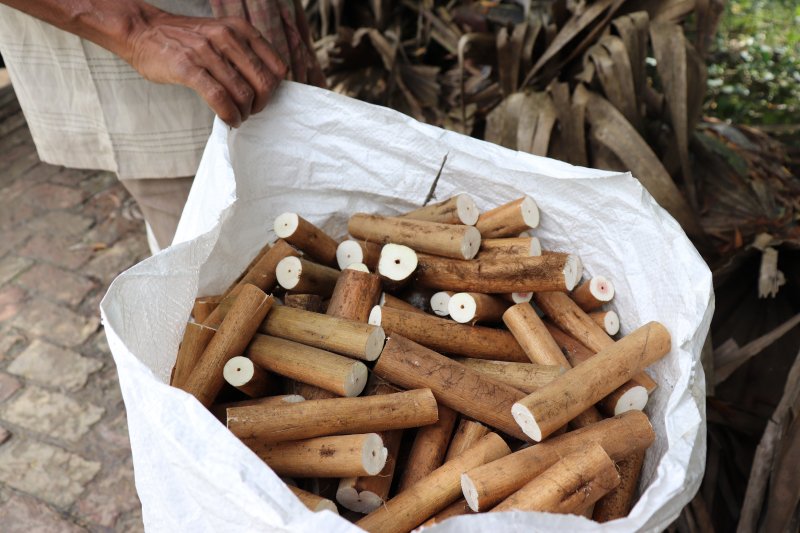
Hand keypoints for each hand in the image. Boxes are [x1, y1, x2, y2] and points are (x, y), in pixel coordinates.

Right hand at [127, 13, 287, 126]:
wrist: (143, 30)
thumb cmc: (185, 40)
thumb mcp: (222, 35)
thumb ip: (244, 53)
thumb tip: (266, 85)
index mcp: (241, 30)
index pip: (278, 68)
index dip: (273, 90)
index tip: (260, 98)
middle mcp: (228, 37)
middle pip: (264, 84)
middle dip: (260, 105)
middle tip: (248, 111)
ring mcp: (208, 52)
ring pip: (243, 94)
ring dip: (243, 113)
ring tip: (236, 117)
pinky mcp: (188, 67)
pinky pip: (219, 98)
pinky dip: (228, 114)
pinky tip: (227, 120)